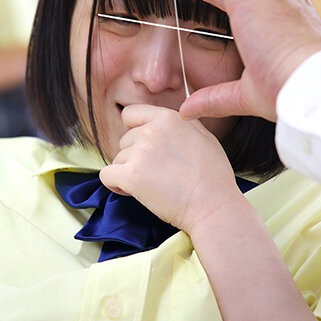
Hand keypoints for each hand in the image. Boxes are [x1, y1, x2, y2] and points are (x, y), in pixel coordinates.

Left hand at [99, 104, 242, 233]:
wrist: (213, 206)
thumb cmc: (213, 177)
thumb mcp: (204, 136)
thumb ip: (181, 123)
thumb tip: (166, 120)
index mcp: (168, 118)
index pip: (131, 114)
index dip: (133, 131)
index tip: (143, 147)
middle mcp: (151, 131)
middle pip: (124, 140)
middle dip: (134, 156)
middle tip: (154, 173)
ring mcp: (140, 152)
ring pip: (117, 159)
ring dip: (127, 172)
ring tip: (151, 185)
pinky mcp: (131, 175)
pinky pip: (106, 175)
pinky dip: (114, 185)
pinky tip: (131, 191)